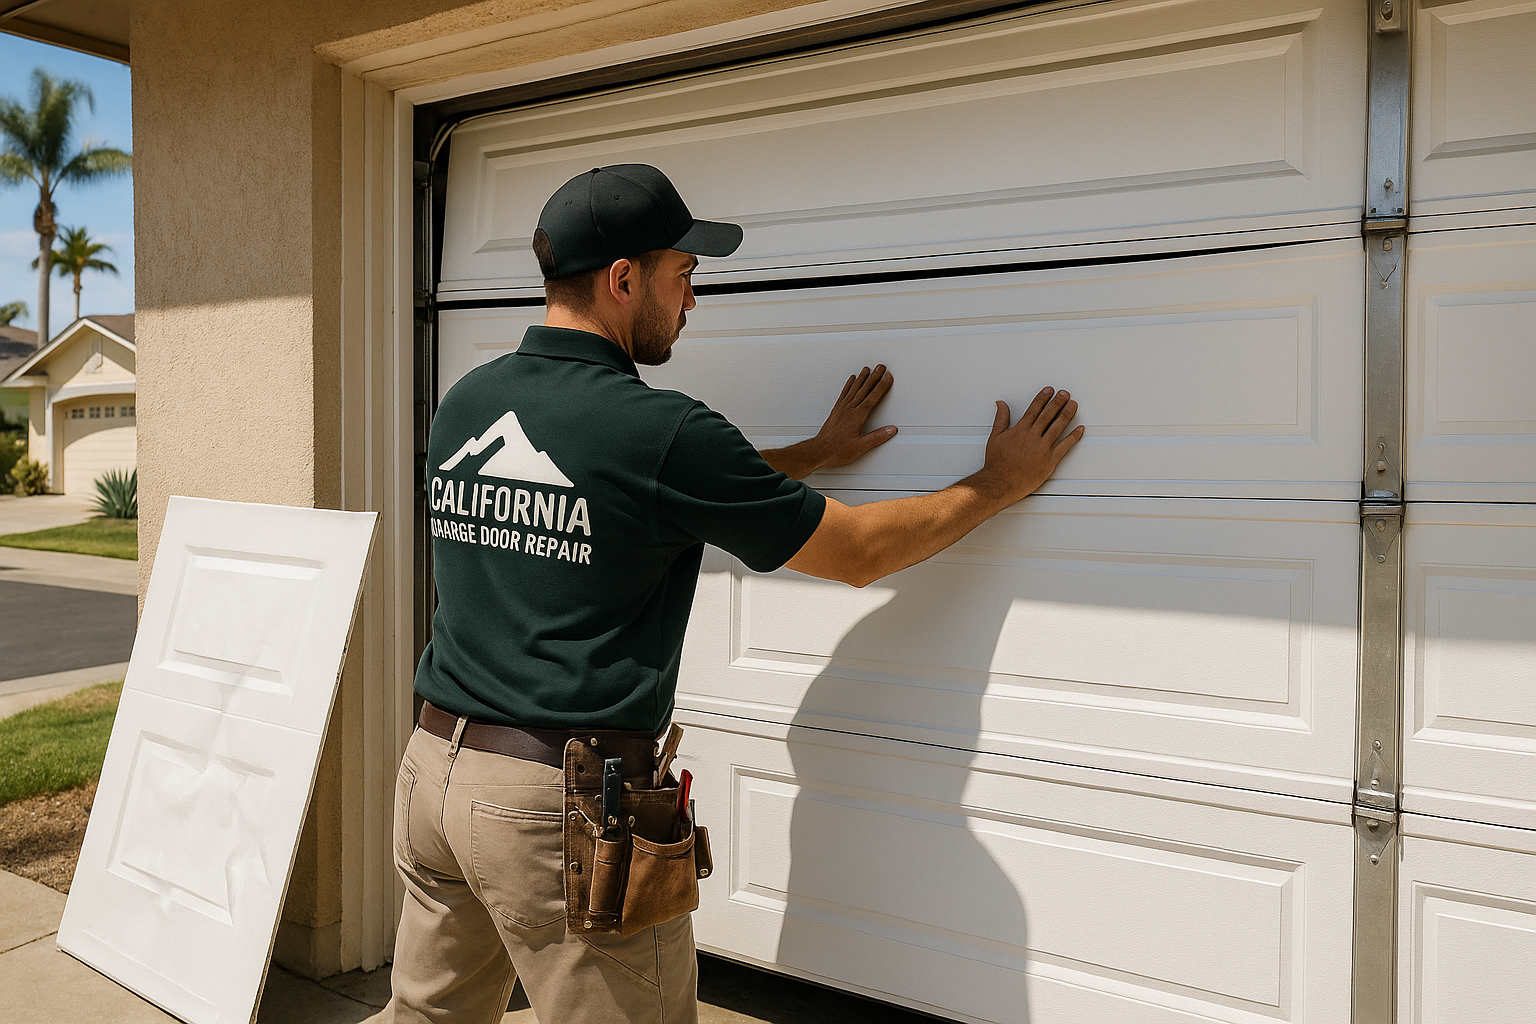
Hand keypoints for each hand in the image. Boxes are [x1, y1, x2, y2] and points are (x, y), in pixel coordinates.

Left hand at [809, 364, 897, 470]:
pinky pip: (844, 393)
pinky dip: (849, 385)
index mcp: (857, 417)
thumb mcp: (860, 447)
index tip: (888, 377)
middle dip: (874, 377)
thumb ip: (876, 437)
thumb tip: (890, 430)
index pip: (873, 398)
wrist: (819, 451)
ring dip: (862, 378)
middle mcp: (849, 410)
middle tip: (881, 367)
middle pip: (864, 389)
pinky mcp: (836, 410)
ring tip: (868, 369)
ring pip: (854, 389)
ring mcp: (842, 409)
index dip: (881, 386)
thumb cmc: (837, 450)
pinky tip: (851, 380)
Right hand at [980, 387, 1083, 505]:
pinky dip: (1073, 437)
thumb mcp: (995, 437)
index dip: (1043, 398)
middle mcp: (1032, 437)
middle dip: (1057, 402)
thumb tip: (1001, 405)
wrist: (1001, 482)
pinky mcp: (1049, 461)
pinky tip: (1079, 430)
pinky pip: (1064, 447)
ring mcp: (1042, 448)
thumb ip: (1001, 419)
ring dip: (1066, 414)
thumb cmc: (997, 463)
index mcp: (1020, 430)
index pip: (1034, 409)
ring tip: (1073, 405)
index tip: (1049, 390)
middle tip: (1065, 394)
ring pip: (1057, 427)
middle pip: (1048, 415)